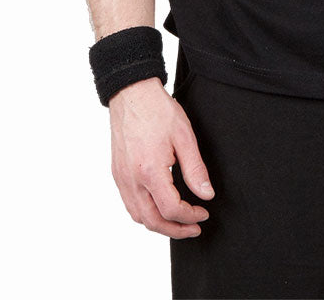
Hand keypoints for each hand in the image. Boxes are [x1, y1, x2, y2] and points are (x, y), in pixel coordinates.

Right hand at [108, 77, 215, 237]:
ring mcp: (121, 178)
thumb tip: (206, 194)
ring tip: (178, 222)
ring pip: (138, 216)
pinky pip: (130, 204)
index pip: (171, 209)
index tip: (203, 213)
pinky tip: (159, 207)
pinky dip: (145, 214)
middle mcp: (132, 179)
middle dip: (176, 230)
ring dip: (159, 225)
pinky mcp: (117, 173)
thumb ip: (195, 169)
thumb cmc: (157, 110)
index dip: (190, 217)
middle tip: (194, 228)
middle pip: (152, 221)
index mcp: (150, 171)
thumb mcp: (184, 136)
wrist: (131, 93)